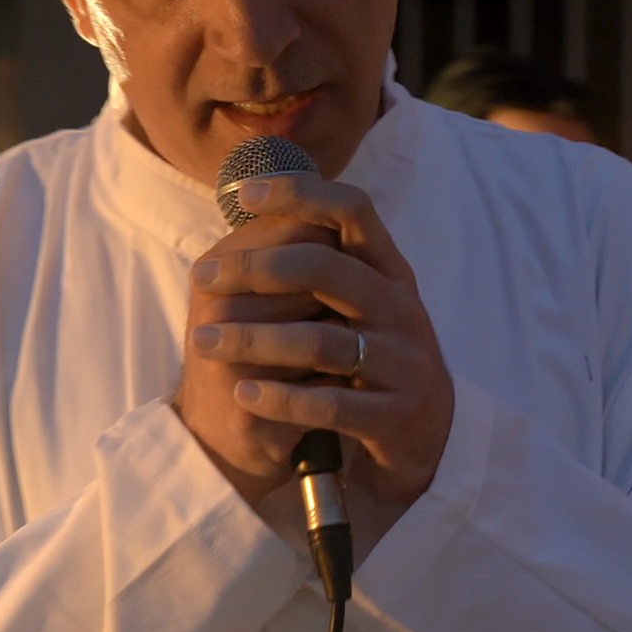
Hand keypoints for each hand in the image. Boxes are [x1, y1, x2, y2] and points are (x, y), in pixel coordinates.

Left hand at [186, 176, 455, 539]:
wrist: (429, 437)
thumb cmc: (376, 359)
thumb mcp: (362, 305)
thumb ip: (323, 266)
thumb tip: (254, 211)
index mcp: (390, 272)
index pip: (352, 210)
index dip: (301, 193)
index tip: (247, 193)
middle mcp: (401, 309)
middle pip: (327, 269)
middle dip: (256, 269)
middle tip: (202, 277)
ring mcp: (402, 363)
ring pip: (321, 341)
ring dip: (254, 340)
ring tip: (203, 341)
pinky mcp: (395, 416)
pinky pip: (331, 405)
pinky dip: (282, 399)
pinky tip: (245, 393)